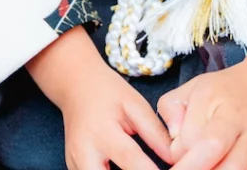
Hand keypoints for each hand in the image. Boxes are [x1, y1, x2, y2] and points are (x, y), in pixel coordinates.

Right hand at [28, 26, 172, 169]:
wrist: (75, 85)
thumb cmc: (107, 92)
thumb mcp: (134, 103)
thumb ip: (154, 131)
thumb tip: (174, 157)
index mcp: (102, 130)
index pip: (130, 160)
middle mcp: (84, 151)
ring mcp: (75, 163)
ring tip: (139, 169)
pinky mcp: (73, 169)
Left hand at [156, 47, 246, 169]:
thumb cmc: (226, 91)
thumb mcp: (193, 87)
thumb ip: (171, 110)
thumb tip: (173, 141)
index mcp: (211, 98)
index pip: (188, 135)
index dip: (179, 153)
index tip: (177, 156)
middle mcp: (236, 119)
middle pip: (213, 148)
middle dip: (194, 167)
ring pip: (236, 168)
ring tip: (207, 169)